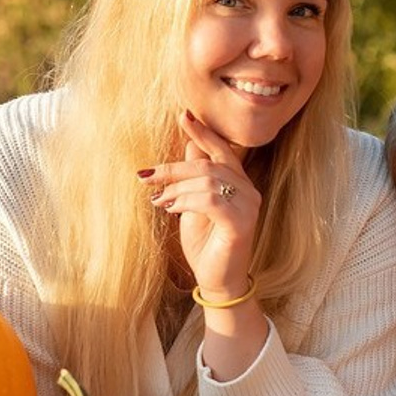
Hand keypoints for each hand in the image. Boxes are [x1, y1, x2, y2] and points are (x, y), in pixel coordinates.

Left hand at [139, 110, 258, 298]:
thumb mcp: (193, 205)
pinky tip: (171, 209)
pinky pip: (210, 200)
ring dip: (176, 189)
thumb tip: (189, 148)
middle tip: (147, 176)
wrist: (217, 280)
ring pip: (208, 180)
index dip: (203, 133)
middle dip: (174, 168)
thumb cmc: (206, 243)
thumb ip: (194, 178)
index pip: (222, 151)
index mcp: (239, 183)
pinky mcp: (241, 223)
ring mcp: (248, 206)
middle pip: (209, 164)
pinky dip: (185, 201)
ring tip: (159, 201)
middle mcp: (248, 191)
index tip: (183, 115)